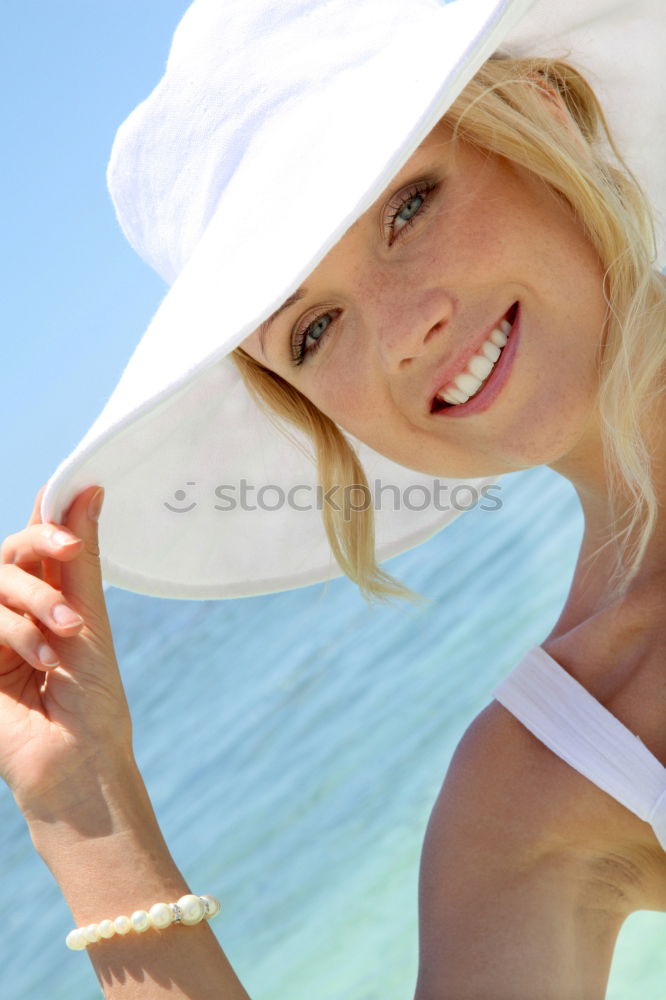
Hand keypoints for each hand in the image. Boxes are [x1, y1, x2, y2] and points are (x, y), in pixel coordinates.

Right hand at [0, 484, 131, 815]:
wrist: (77, 763)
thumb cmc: (94, 698)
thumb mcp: (91, 621)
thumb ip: (80, 558)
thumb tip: (90, 488)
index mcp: (54, 596)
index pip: (39, 542)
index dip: (46, 518)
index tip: (65, 502)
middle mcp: (20, 610)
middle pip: (10, 554)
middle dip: (39, 554)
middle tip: (70, 564)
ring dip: (32, 602)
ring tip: (65, 635)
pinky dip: (13, 633)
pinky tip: (42, 660)